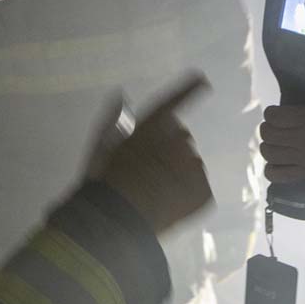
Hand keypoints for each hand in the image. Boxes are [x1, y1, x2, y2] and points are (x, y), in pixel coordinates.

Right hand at [93, 73, 214, 234]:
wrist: (116, 224)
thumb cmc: (103, 185)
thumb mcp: (100, 149)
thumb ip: (113, 120)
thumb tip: (120, 94)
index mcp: (152, 128)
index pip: (173, 102)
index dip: (189, 90)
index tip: (202, 79)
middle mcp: (178, 140)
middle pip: (181, 138)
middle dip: (170, 150)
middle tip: (150, 172)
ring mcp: (193, 166)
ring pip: (190, 165)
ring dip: (179, 174)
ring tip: (157, 193)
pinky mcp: (203, 192)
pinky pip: (199, 189)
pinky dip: (189, 196)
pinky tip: (168, 205)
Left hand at [259, 103, 304, 182]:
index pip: (273, 116)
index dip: (271, 114)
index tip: (276, 115)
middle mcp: (301, 137)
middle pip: (268, 134)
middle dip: (267, 130)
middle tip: (274, 130)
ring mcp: (301, 157)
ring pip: (269, 153)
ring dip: (268, 148)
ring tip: (275, 146)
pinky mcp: (304, 174)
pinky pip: (276, 174)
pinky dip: (272, 170)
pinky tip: (277, 164)